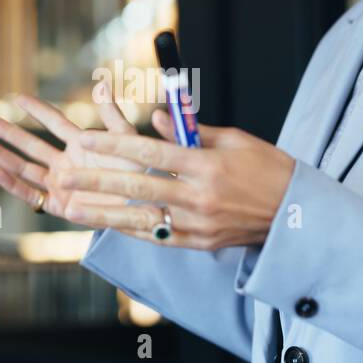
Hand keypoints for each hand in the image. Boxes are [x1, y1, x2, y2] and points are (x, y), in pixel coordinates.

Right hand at [0, 85, 164, 226]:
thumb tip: (102, 83)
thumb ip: (112, 115)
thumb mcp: (127, 140)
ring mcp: (61, 185)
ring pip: (25, 168)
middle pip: (32, 144)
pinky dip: (13, 184)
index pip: (54, 122)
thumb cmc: (143, 172)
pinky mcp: (60, 206)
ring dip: (2, 156)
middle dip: (9, 133)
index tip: (17, 97)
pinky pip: (32, 195)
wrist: (148, 206)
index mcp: (82, 144)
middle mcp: (67, 163)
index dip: (36, 110)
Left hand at [53, 119, 296, 250]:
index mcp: (208, 165)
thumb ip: (193, 132)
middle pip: (139, 186)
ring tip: (71, 207)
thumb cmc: (268, 169)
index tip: (87, 138)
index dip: (116, 144)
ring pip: (141, 217)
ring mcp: (198, 223)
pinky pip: (158, 235)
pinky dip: (130, 230)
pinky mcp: (200, 242)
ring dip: (102, 213)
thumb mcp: (235, 140)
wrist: (297, 215)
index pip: (152, 151)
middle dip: (98, 181)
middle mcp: (200, 196)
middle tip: (65, 176)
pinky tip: (105, 224)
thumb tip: (160, 120)